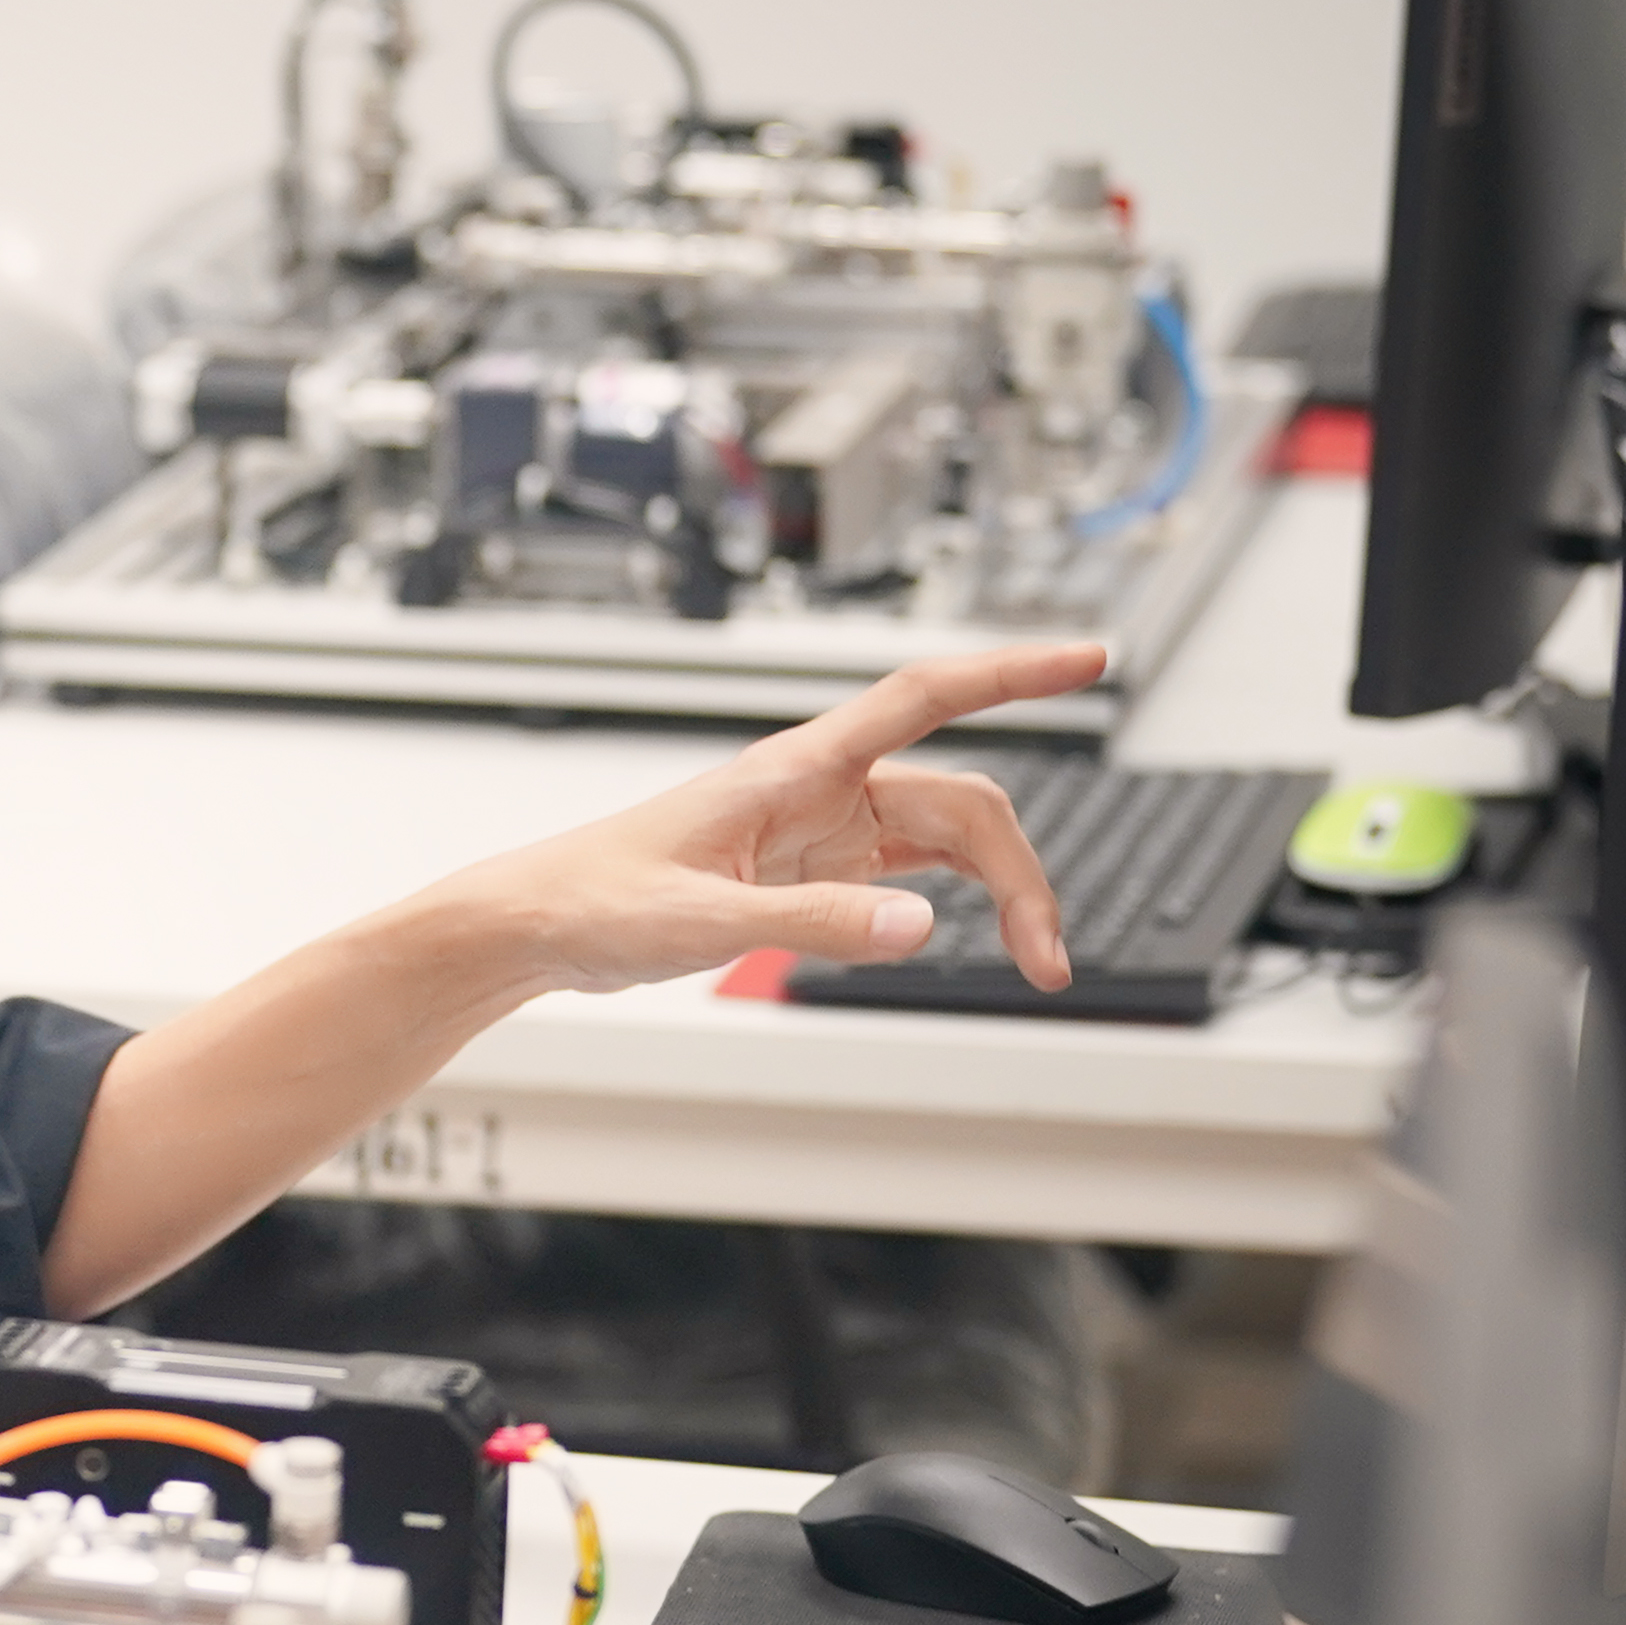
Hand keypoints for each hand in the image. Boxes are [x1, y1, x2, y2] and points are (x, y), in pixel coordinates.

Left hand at [450, 642, 1109, 996]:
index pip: (926, 697)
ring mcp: (821, 830)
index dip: (1012, 673)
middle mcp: (820, 789)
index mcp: (794, 769)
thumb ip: (810, 924)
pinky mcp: (810, 873)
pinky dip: (954, 902)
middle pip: (964, 801)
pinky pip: (910, 871)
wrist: (539, 926)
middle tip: (1047, 959)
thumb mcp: (701, 924)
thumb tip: (916, 928)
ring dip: (1002, 893)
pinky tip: (971, 942)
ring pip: (947, 840)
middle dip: (1022, 871)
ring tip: (1034, 965)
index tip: (1087, 659)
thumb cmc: (595, 902)